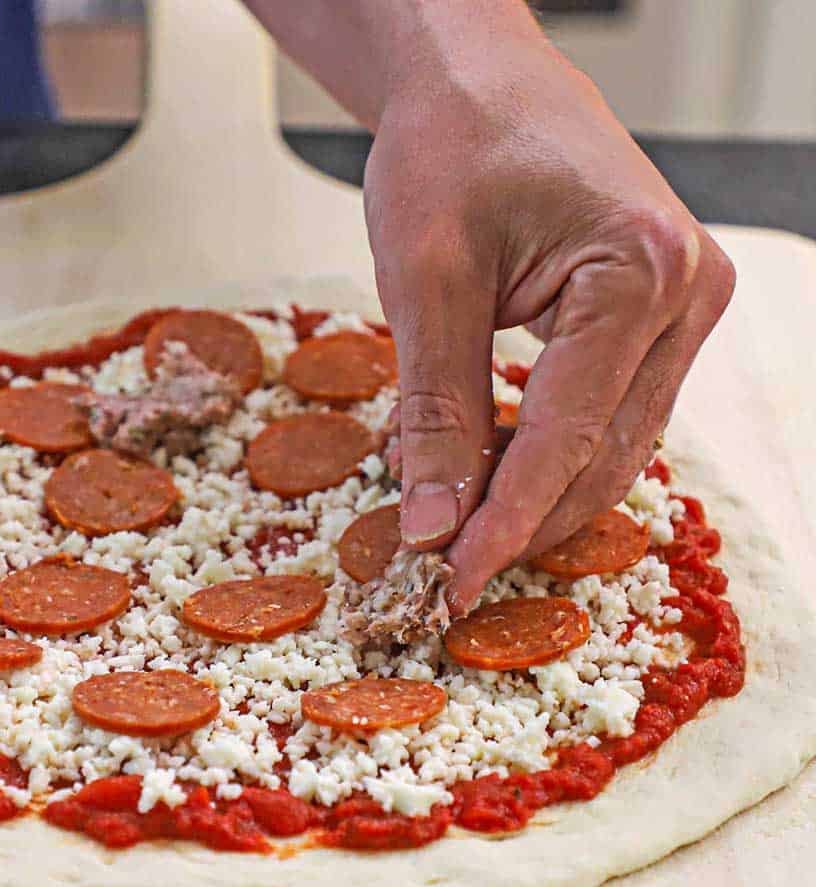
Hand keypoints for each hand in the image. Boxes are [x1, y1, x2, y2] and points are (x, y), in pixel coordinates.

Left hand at [362, 8, 734, 610]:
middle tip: (447, 573)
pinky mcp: (653, 318)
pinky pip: (607, 413)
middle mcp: (686, 295)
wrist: (476, 77)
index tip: (452, 583)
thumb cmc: (451, 148)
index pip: (569, 435)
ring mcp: (681, 308)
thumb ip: (435, 412)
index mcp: (640, 273)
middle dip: (524, 521)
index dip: (505, 520)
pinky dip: (547, 455)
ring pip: (612, 445)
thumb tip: (431, 526)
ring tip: (457, 533)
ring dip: (536, 497)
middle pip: (604, 454)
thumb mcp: (426, 281)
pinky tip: (487, 478)